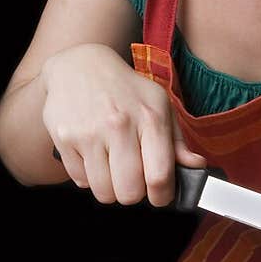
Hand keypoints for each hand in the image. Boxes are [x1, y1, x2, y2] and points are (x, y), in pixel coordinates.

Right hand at [41, 43, 205, 205]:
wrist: (80, 65)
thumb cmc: (125, 89)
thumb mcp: (159, 106)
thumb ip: (177, 141)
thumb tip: (195, 167)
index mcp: (150, 118)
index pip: (159, 177)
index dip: (162, 196)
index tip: (160, 195)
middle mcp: (119, 125)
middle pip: (130, 192)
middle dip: (134, 193)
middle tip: (133, 179)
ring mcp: (89, 133)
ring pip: (104, 193)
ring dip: (111, 188)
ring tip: (113, 168)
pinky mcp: (64, 139)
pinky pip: (81, 181)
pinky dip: (89, 177)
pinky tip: (94, 157)